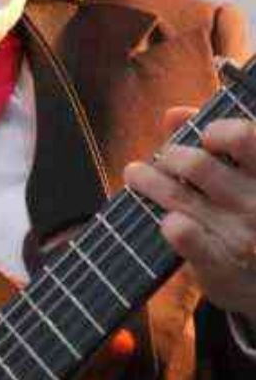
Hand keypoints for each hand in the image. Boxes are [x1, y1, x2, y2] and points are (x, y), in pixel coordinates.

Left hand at [124, 108, 255, 318]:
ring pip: (178, 196)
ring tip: (136, 173)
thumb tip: (173, 113)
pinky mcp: (220, 266)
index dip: (220, 131)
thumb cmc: (252, 216)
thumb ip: (217, 141)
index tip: (206, 137)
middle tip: (164, 159)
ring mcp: (240, 237)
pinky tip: (165, 219)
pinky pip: (185, 236)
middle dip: (171, 156)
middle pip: (197, 165)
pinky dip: (171, 224)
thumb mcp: (248, 178)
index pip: (245, 138)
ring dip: (148, 180)